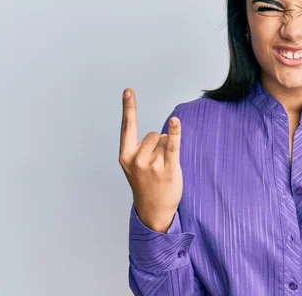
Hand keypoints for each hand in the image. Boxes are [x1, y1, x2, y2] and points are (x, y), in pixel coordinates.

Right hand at [118, 88, 182, 232]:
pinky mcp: (168, 168)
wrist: (154, 210)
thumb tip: (164, 134)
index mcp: (126, 156)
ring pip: (164, 140)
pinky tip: (175, 122)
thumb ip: (142, 148)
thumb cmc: (146, 184)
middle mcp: (136, 159)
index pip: (127, 126)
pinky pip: (172, 145)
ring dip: (167, 150)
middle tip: (156, 166)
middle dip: (158, 145)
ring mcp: (152, 164)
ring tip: (163, 169)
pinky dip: (175, 132)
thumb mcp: (135, 166)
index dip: (128, 107)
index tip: (128, 90)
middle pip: (153, 134)